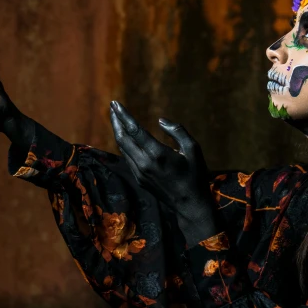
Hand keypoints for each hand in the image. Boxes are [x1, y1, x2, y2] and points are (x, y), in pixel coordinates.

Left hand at [109, 101, 216, 242]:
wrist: (190, 204)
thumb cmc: (195, 174)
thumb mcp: (194, 149)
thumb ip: (178, 131)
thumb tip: (161, 121)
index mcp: (158, 154)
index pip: (134, 130)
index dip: (123, 115)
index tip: (115, 103)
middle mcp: (144, 163)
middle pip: (122, 138)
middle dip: (116, 121)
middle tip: (112, 107)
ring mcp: (139, 173)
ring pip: (122, 148)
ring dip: (118, 132)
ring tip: (116, 119)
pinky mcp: (139, 179)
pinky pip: (127, 157)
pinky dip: (124, 144)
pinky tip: (126, 137)